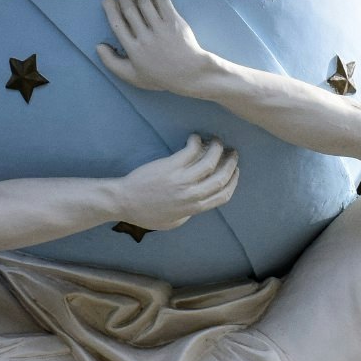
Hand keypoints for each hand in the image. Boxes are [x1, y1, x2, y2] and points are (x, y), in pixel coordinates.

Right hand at [98, 0, 213, 93]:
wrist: (190, 73)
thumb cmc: (160, 76)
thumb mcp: (132, 76)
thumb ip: (112, 62)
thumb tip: (98, 46)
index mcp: (133, 50)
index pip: (117, 24)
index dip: (110, 8)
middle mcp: (145, 38)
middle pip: (130, 10)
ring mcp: (161, 30)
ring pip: (146, 3)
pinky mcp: (175, 23)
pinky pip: (164, 2)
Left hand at [117, 135, 239, 230]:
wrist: (125, 202)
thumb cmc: (146, 214)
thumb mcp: (172, 222)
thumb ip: (189, 213)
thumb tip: (199, 203)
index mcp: (194, 208)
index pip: (223, 195)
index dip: (233, 181)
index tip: (235, 171)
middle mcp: (191, 194)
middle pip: (221, 177)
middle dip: (231, 163)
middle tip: (232, 153)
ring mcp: (181, 180)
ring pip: (209, 161)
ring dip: (217, 149)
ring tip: (217, 141)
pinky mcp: (170, 166)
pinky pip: (191, 151)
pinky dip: (196, 142)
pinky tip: (195, 138)